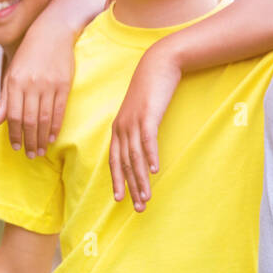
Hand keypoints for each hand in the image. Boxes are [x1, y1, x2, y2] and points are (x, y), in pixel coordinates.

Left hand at [0, 24, 74, 157]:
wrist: (52, 33)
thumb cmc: (28, 54)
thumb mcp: (11, 73)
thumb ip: (4, 98)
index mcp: (14, 82)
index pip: (13, 115)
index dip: (14, 134)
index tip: (16, 147)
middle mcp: (30, 84)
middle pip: (28, 120)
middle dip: (29, 141)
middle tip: (30, 155)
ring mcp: (48, 85)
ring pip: (44, 118)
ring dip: (41, 138)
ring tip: (41, 151)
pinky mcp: (63, 84)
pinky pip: (59, 110)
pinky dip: (55, 126)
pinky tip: (51, 137)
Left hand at [108, 48, 181, 209]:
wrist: (158, 65)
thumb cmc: (150, 91)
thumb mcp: (140, 113)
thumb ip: (138, 130)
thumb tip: (142, 150)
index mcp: (118, 129)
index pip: (114, 161)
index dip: (117, 181)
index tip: (120, 200)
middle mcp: (121, 128)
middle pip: (124, 164)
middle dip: (131, 188)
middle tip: (138, 208)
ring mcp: (133, 122)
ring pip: (135, 157)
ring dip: (141, 179)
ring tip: (147, 197)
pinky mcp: (147, 115)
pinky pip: (147, 140)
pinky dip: (150, 156)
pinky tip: (155, 170)